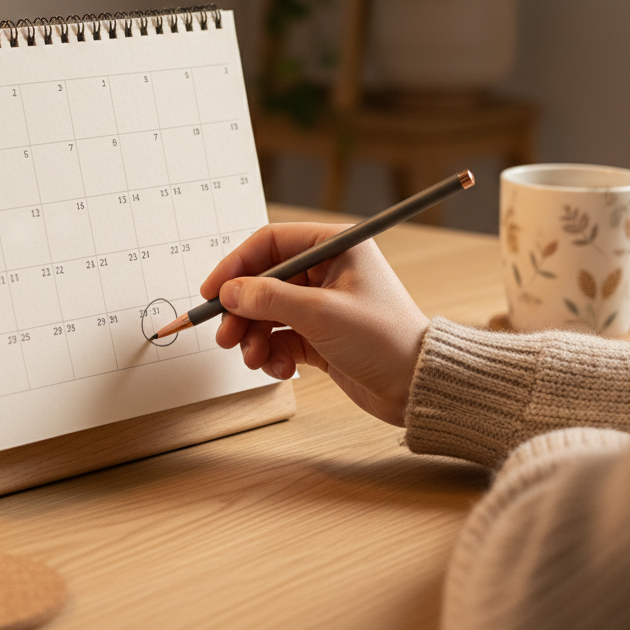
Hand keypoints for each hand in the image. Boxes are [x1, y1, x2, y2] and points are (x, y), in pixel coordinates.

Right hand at [200, 223, 428, 425]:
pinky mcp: (320, 335)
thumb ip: (269, 298)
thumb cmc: (385, 339)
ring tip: (255, 358)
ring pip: (267, 313)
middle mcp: (327, 271)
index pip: (270, 242)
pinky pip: (280, 338)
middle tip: (226, 335)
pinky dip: (273, 354)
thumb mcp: (321, 313)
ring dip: (254, 337)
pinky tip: (283, 369)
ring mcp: (322, 304)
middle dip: (242, 311)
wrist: (416, 387)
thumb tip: (229, 291)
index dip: (237, 265)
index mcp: (335, 247)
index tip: (213, 291)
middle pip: (263, 281)